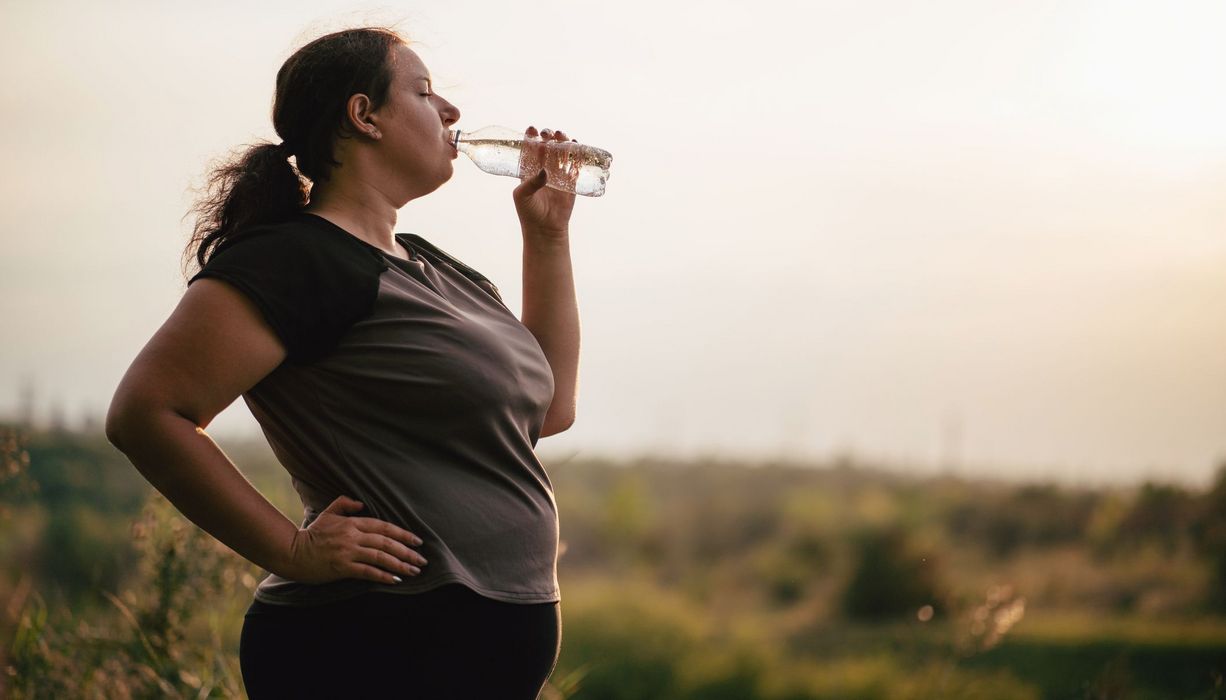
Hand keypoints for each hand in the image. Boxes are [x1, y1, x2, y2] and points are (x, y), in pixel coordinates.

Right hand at [281, 495, 427, 584]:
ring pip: (380, 557)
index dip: (402, 534)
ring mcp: (348, 552)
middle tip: (422, 560)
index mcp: (352, 523)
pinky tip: (396, 580)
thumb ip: (344, 504)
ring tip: (414, 571)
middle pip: (386, 543)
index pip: (384, 527)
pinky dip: (383, 575)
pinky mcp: (342, 567)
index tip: (417, 541)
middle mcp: (353, 536)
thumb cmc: (311, 534)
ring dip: (400, 564)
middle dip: (407, 551)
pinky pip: (368, 571)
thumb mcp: (327, 514)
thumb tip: (362, 502)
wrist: (291, 552)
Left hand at [513, 126, 576, 239]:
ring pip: (562, 154)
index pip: (530, 150)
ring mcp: (558, 176)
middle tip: (549, 133)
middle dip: (549, 137)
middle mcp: (544, 171)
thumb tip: (545, 170)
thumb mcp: (522, 196)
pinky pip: (575, 166)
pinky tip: (576, 146)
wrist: (545, 229)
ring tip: (562, 136)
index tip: (532, 129)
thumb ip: (531, 182)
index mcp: (529, 171)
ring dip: (563, 143)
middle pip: (548, 148)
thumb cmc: (529, 213)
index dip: (531, 138)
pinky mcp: (571, 184)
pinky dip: (577, 156)